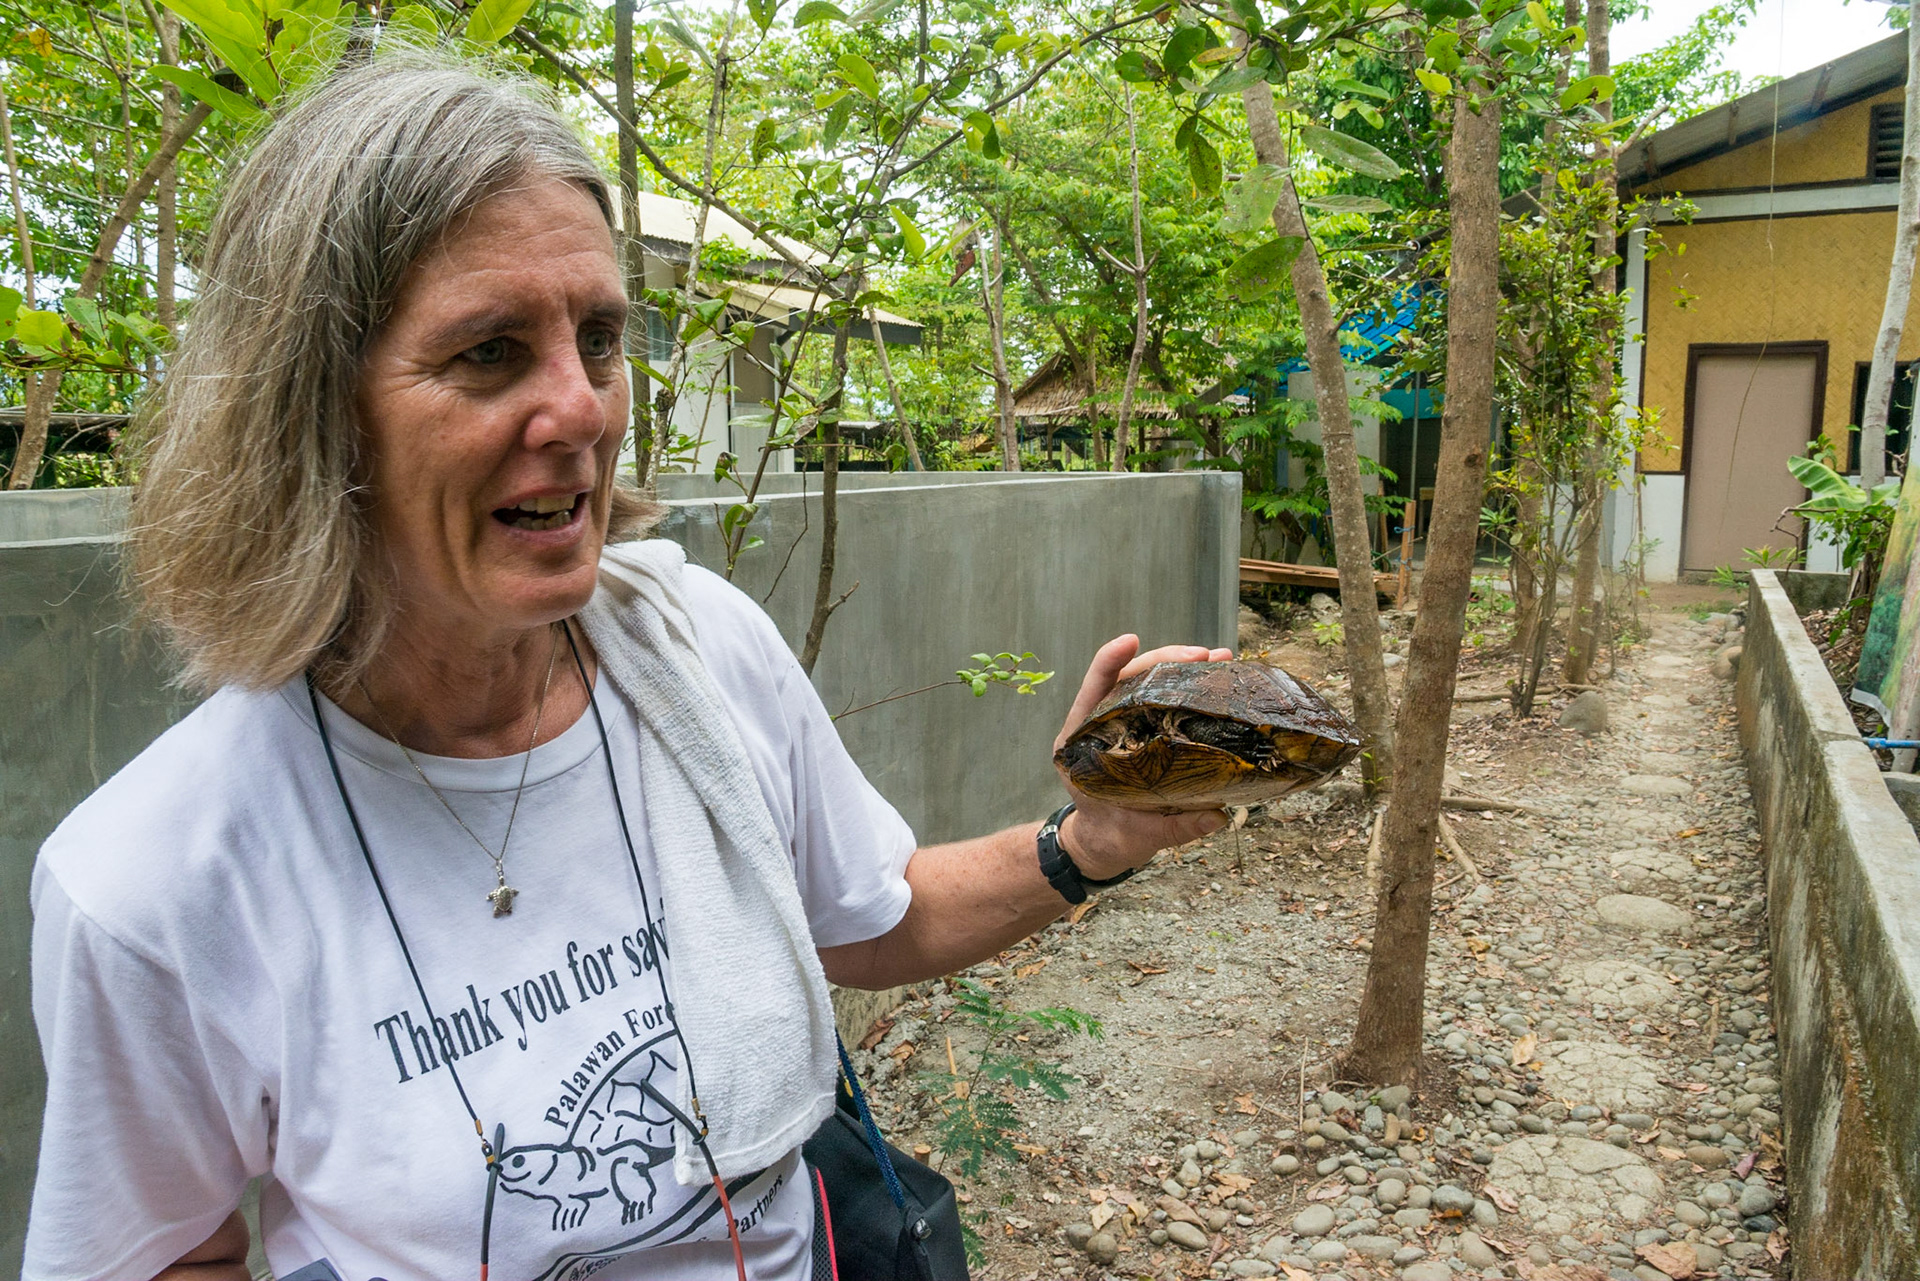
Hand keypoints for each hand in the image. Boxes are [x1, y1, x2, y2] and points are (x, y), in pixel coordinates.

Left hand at [1051, 634, 1233, 879]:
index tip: (1130, 640)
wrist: (1102, 847)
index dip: (1108, 664)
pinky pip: (1162, 702)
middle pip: (1127, 679)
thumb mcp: (1139, 838)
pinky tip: (1216, 681)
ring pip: (1148, 685)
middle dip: (1166, 661)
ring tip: (1220, 658)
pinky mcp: (1142, 732)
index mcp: (1081, 745)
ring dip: (1183, 668)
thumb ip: (1174, 827)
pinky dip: (1187, 689)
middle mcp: (1099, 727)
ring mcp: (1121, 726)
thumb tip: (1216, 816)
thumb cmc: (1110, 840)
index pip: (1092, 693)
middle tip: (1205, 655)